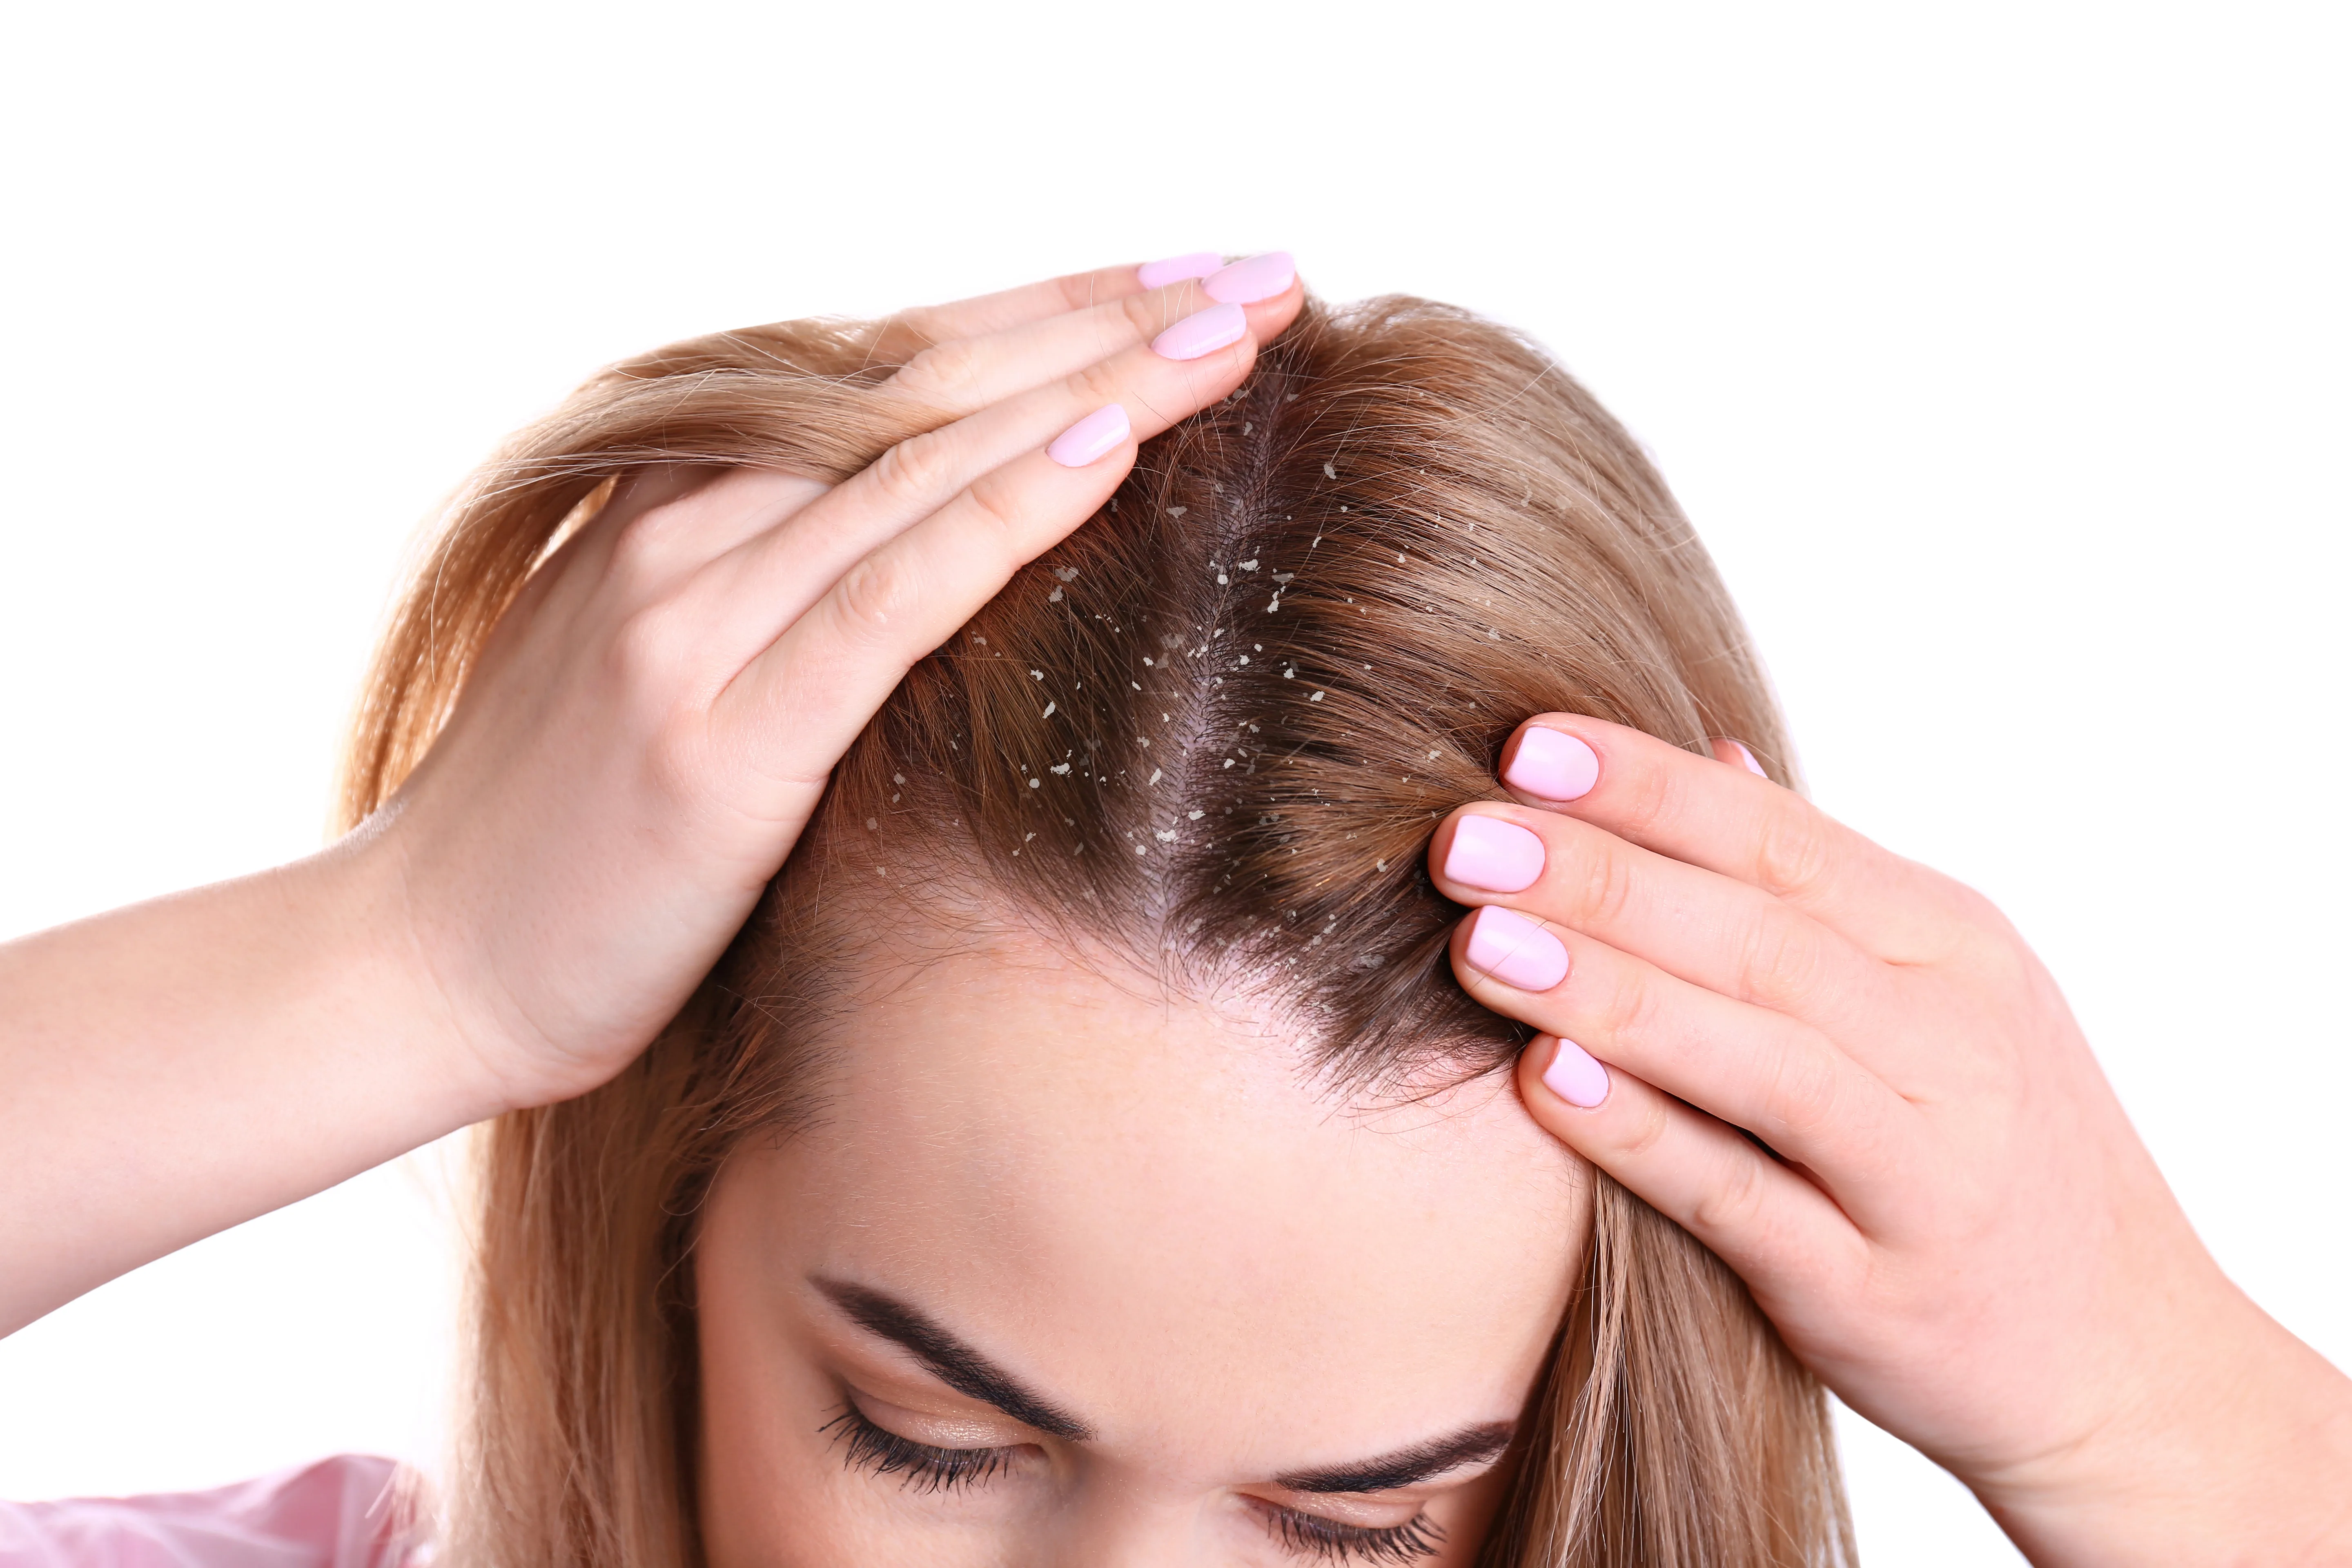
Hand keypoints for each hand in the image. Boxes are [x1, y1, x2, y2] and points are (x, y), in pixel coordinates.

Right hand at [364, 261, 1306, 1114]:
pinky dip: (1001, 515)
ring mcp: (695, 622)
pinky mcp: (719, 738)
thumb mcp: (665, 662)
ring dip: (1097, 386)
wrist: (418, 965)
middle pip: (930, 382)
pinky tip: (1108, 449)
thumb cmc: (560, 835)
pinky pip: (887, 598)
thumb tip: (936, 542)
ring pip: (926, 462)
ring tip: (1235, 332)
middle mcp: (689, 527)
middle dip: (1105, 318)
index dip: (1051, 309)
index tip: (1187, 276)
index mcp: (683, 500)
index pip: (896, 366)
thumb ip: (774, 582)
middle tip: (1258, 272)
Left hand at [1429, 717, 2351, 1566]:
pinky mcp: (1873, 1290)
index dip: (1647, 787)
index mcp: (1952, 946)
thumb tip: (1712, 755)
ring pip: (1755, 1058)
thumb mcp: (1945, 990)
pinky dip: (1644, 1136)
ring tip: (1479, 939)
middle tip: (1461, 837)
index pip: (1779, 840)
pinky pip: (1744, 1202)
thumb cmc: (1997, 1153)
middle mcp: (1951, 1042)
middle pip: (1756, 936)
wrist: (2128, 1365)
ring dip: (1608, 991)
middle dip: (1600, 877)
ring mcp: (1921, 1172)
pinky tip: (1543, 1083)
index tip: (1523, 747)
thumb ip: (1818, 884)